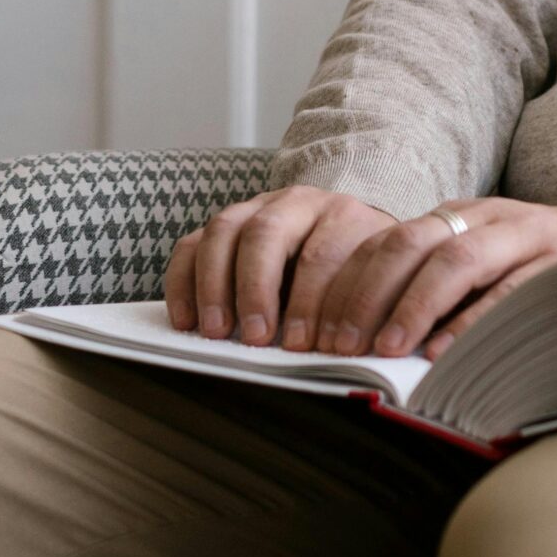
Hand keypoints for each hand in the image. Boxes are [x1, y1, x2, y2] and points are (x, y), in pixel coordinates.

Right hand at [162, 186, 397, 350]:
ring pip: (224, 229)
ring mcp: (257, 207)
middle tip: (254, 337)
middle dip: (256, 288)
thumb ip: (358, 311)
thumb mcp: (372, 286)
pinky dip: (183, 281)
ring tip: (216, 331)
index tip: (301, 344)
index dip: (309, 302)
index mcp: (344, 217)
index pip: (322, 254)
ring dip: (214, 284)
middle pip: (267, 232)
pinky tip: (186, 319)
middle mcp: (299, 203)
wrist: (351, 236)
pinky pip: (193, 243)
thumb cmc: (360, 274)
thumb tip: (345, 354)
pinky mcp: (226, 224)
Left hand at [314, 197, 556, 361]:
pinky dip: (474, 319)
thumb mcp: (476, 263)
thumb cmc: (531, 267)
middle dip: (370, 293)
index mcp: (455, 215)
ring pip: (458, 258)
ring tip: (388, 349)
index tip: (319, 331)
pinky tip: (447, 351)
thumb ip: (431, 285)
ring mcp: (525, 234)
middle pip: (413, 243)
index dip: (348, 284)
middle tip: (342, 344)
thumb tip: (362, 338)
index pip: (386, 240)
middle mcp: (484, 216)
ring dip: (417, 305)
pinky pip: (509, 288)